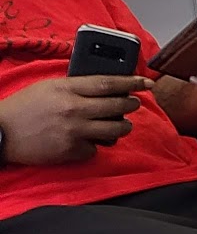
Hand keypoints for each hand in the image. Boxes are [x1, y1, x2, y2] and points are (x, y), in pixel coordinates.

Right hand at [0, 75, 148, 164]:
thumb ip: (76, 86)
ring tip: (119, 124)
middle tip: (134, 104)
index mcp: (67, 88)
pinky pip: (96, 148)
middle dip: (131, 105)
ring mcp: (74, 131)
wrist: (1, 133)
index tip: (146, 83)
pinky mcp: (71, 151)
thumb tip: (105, 86)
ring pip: (115, 130)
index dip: (131, 82)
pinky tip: (87, 140)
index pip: (108, 83)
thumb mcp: (49, 87)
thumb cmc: (24, 108)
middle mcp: (74, 109)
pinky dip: (95, 145)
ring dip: (122, 127)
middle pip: (118, 106)